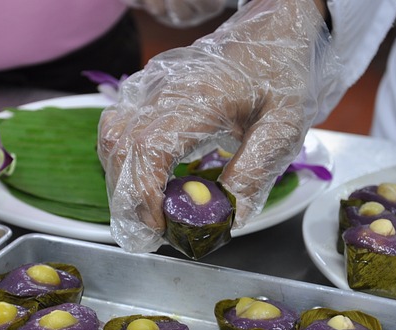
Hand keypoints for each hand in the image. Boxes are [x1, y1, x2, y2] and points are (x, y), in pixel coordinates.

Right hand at [99, 0, 340, 252]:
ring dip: (122, 180)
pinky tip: (146, 181)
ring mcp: (151, 86)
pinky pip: (119, 126)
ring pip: (112, 137)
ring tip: (148, 213)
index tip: (159, 225)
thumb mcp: (283, 126)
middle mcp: (163, 89)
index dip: (145, 193)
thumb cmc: (280, 74)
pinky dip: (124, 160)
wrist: (272, 31)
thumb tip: (229, 217)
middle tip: (151, 233)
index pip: (149, 148)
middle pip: (119, 146)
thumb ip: (255, 171)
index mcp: (198, 98)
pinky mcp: (148, 89)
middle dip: (128, 197)